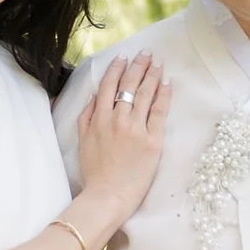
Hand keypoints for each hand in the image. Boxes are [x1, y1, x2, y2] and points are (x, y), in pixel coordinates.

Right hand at [74, 51, 170, 236]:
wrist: (108, 196)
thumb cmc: (94, 173)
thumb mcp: (82, 142)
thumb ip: (85, 117)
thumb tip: (94, 96)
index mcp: (98, 119)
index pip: (108, 86)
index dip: (117, 69)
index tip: (124, 58)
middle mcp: (117, 119)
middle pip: (129, 85)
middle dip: (138, 66)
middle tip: (146, 54)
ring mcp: (136, 129)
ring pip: (146, 94)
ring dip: (152, 75)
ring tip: (158, 63)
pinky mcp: (152, 140)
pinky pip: (160, 112)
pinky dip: (164, 95)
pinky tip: (167, 83)